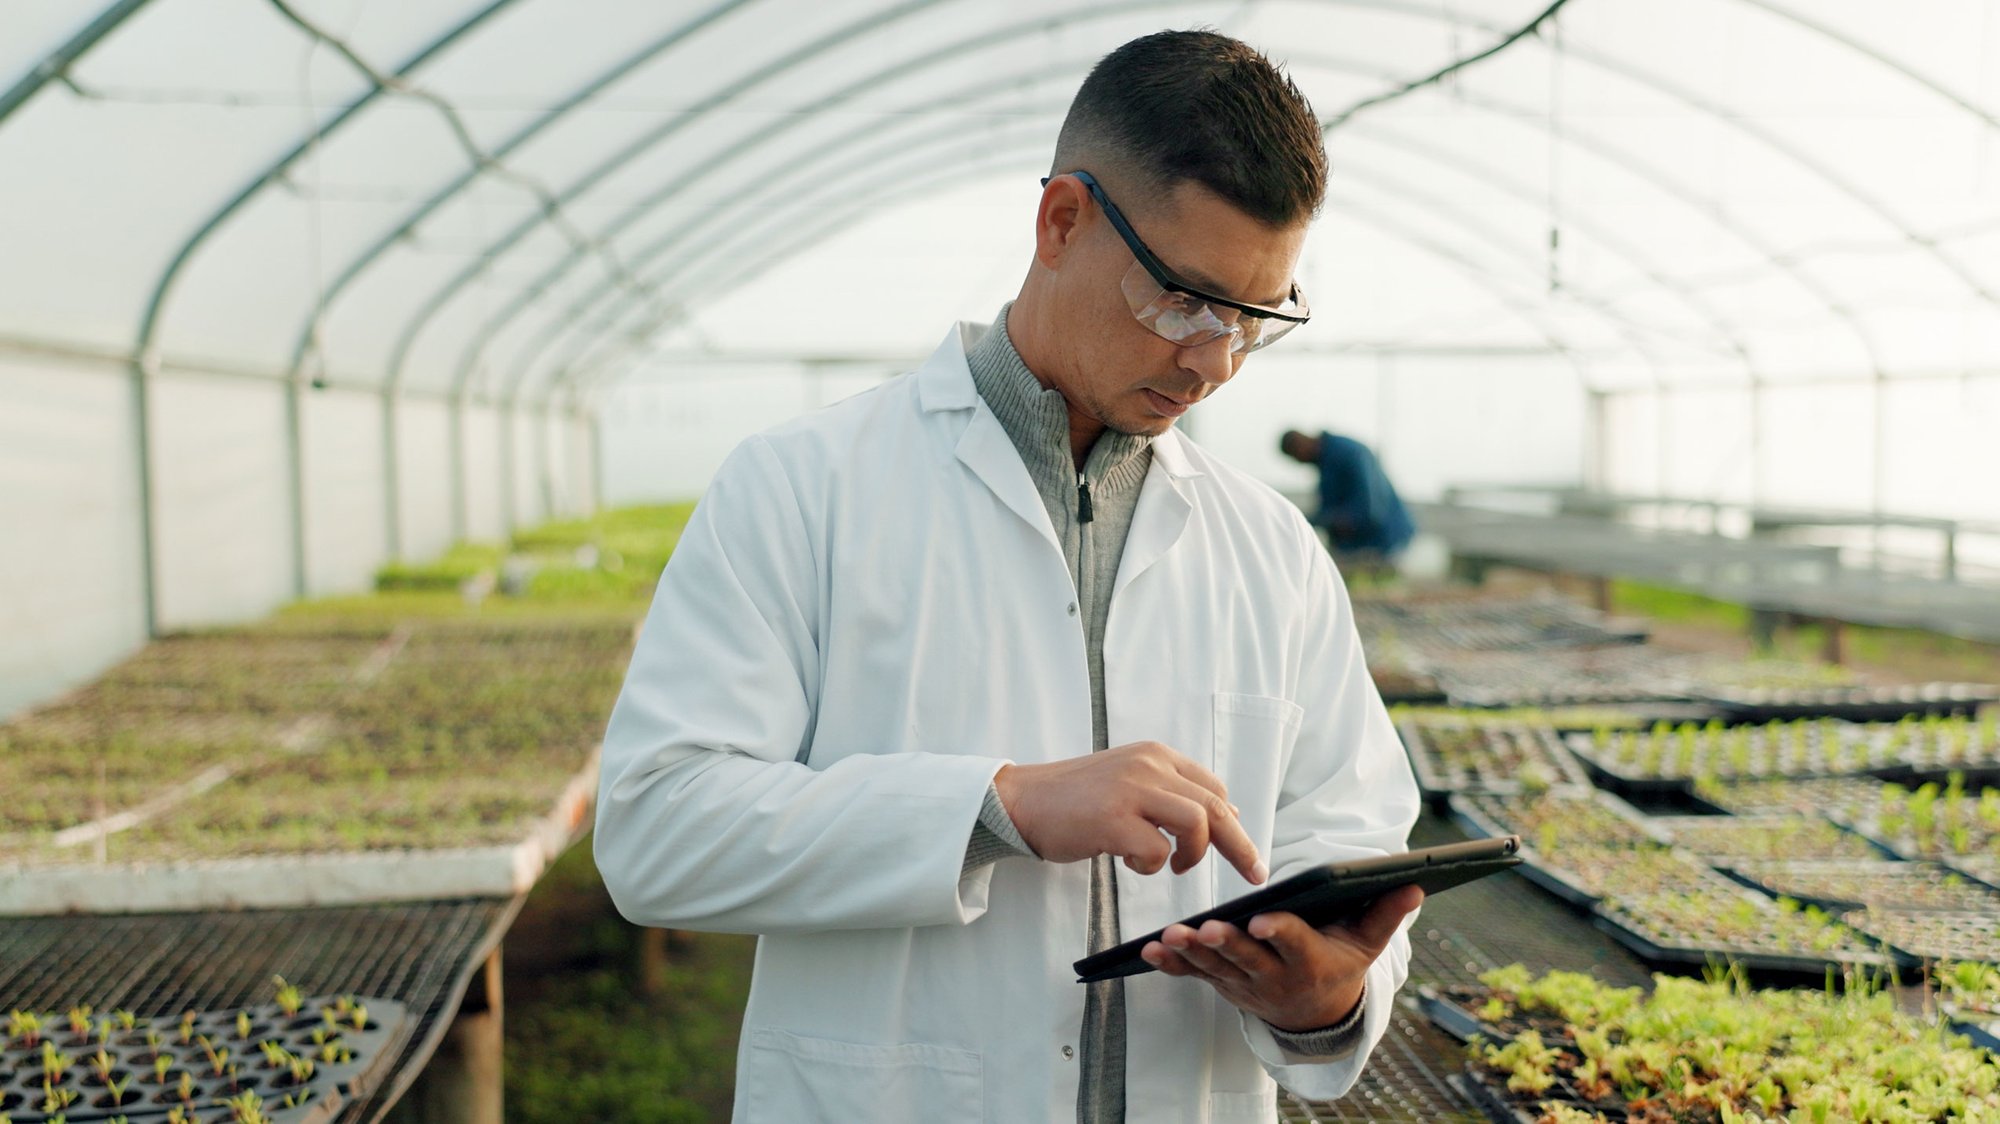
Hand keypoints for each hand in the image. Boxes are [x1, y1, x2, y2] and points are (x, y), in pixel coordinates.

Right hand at [992, 741, 1265, 884]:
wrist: (1021, 800)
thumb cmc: (1074, 800)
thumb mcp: (1128, 782)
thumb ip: (1169, 793)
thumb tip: (1223, 814)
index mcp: (1155, 755)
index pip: (1213, 786)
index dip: (1231, 820)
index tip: (1239, 847)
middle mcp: (1148, 766)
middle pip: (1216, 805)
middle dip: (1240, 845)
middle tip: (1255, 873)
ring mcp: (1131, 790)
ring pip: (1197, 823)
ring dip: (1192, 854)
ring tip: (1172, 866)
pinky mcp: (1113, 819)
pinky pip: (1157, 851)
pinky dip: (1150, 866)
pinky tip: (1127, 862)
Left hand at [1138, 884, 1422, 1031]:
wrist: (1317, 1014)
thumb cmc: (1340, 964)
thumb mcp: (1366, 944)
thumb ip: (1384, 914)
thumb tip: (1415, 883)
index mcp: (1309, 962)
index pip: (1293, 944)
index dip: (1278, 933)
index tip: (1261, 921)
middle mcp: (1274, 977)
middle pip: (1246, 959)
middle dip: (1226, 944)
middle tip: (1206, 928)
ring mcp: (1244, 984)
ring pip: (1215, 968)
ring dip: (1190, 953)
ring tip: (1168, 936)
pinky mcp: (1223, 984)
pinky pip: (1194, 975)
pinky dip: (1171, 965)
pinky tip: (1148, 951)